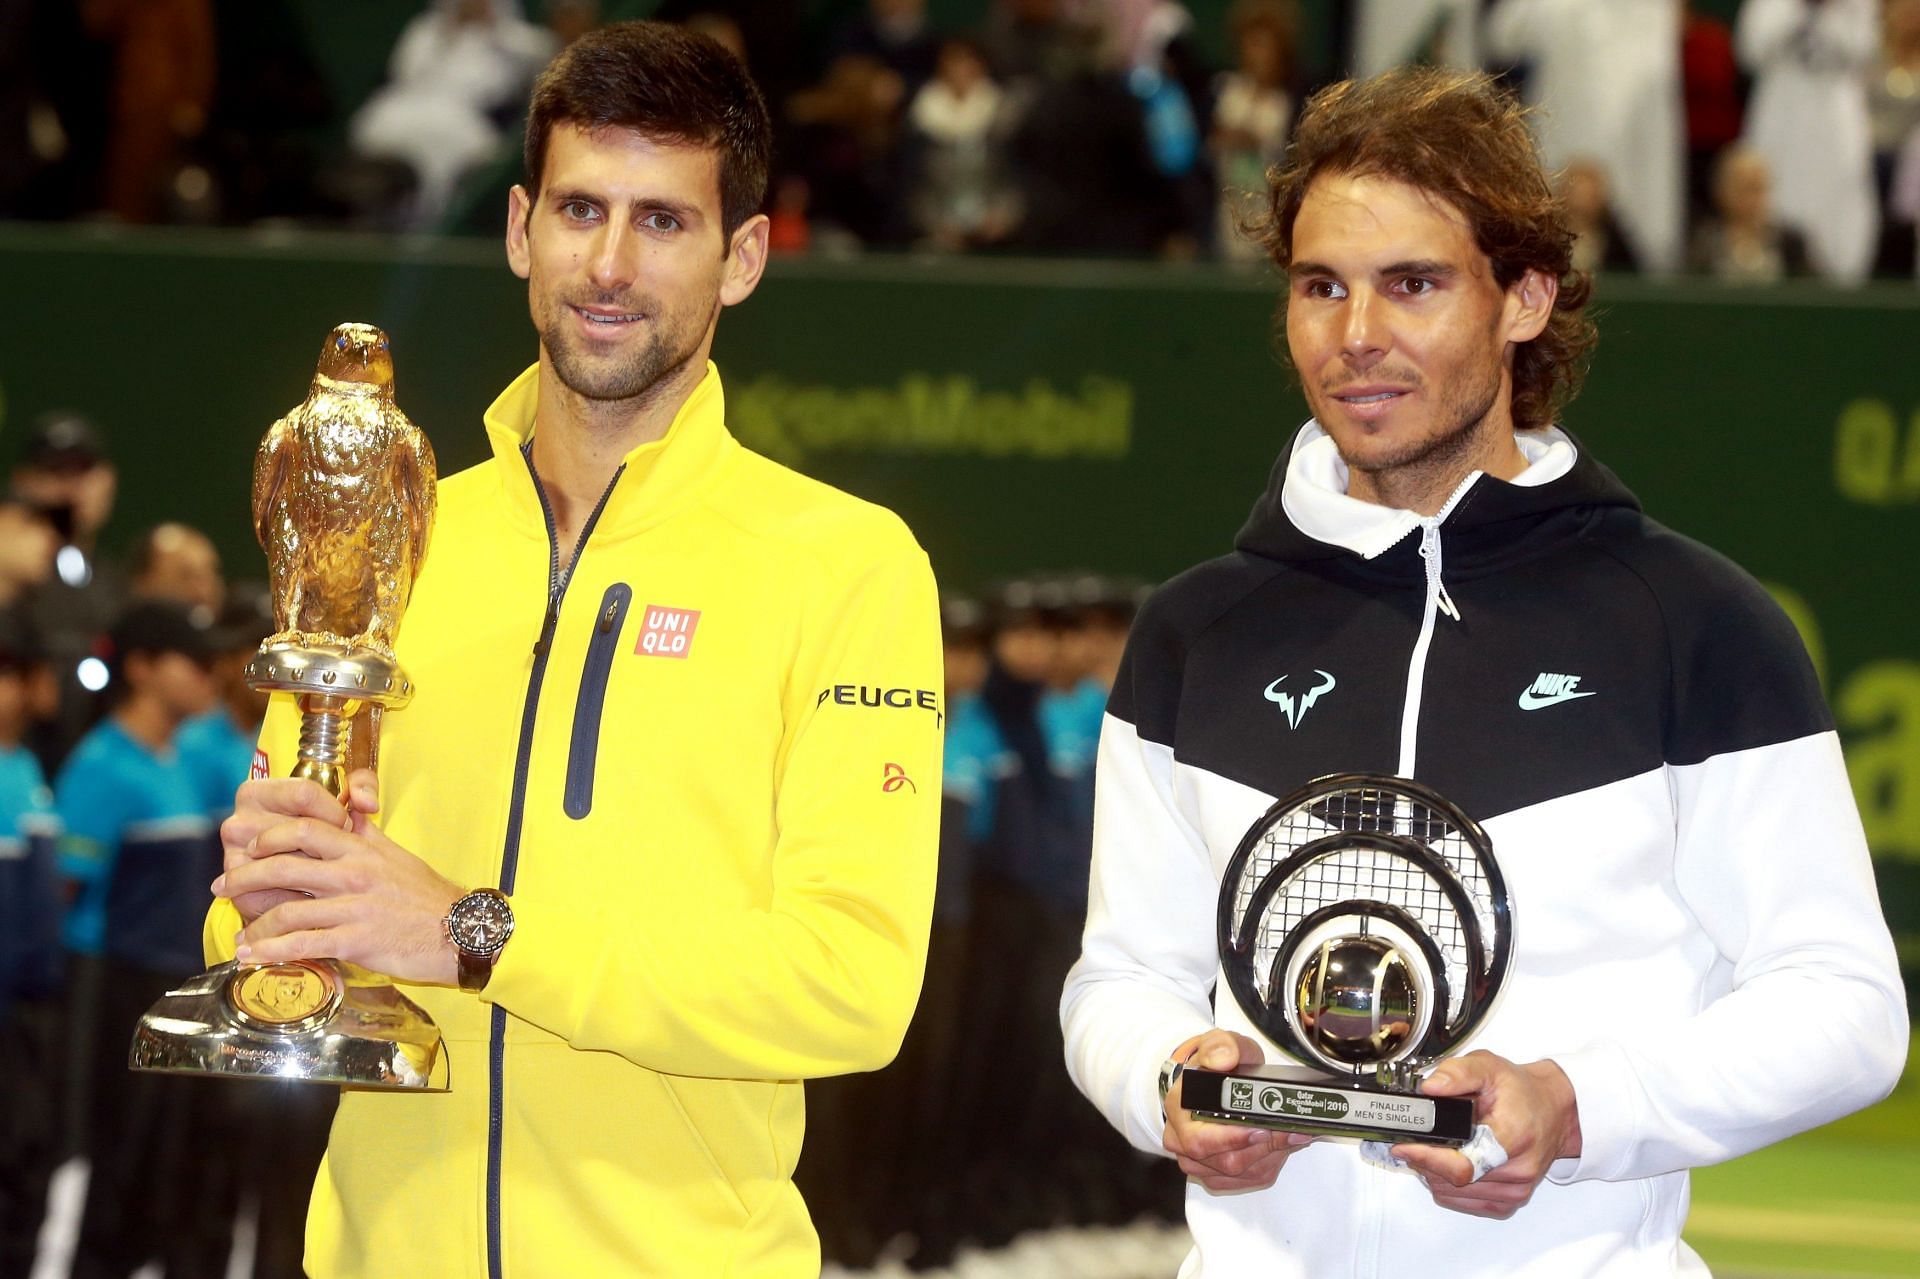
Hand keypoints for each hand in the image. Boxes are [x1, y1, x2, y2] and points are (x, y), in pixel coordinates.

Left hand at [213, 768, 464, 985]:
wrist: (459, 931)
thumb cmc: (426, 894)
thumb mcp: (395, 854)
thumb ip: (364, 834)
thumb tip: (346, 809)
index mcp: (361, 849)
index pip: (306, 828)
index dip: (270, 835)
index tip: (251, 847)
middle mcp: (353, 873)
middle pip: (284, 865)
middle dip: (245, 876)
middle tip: (223, 885)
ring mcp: (354, 907)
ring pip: (288, 910)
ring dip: (254, 924)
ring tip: (238, 935)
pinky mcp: (356, 941)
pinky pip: (304, 945)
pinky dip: (271, 952)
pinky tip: (254, 957)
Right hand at [219, 773, 378, 923]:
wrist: (305, 883)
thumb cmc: (324, 835)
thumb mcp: (345, 800)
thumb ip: (363, 784)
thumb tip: (368, 803)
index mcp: (256, 793)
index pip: (304, 793)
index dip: (334, 810)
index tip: (345, 824)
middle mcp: (238, 824)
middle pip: (297, 830)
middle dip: (330, 844)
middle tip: (341, 852)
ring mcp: (236, 860)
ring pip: (292, 863)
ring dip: (321, 871)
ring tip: (331, 871)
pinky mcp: (242, 892)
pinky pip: (285, 894)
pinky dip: (309, 895)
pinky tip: (320, 892)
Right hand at [1162, 1030, 1314, 1192]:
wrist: (1213, 1079)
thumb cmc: (1214, 1067)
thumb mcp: (1219, 1044)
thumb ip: (1221, 1046)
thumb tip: (1224, 1059)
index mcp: (1178, 1108)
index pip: (1199, 1140)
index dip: (1234, 1139)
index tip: (1262, 1129)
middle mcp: (1181, 1140)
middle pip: (1227, 1161)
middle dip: (1265, 1146)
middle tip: (1291, 1130)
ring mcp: (1198, 1162)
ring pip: (1242, 1173)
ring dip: (1271, 1155)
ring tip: (1290, 1133)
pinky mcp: (1216, 1175)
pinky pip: (1249, 1179)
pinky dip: (1270, 1162)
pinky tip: (1279, 1144)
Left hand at [1390, 1051, 1581, 1218]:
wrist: (1553, 1111)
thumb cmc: (1523, 1092)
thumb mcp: (1489, 1066)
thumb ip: (1458, 1073)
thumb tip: (1430, 1088)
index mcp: (1514, 1136)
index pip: (1465, 1164)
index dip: (1429, 1157)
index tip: (1404, 1147)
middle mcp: (1517, 1169)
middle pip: (1454, 1180)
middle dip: (1425, 1160)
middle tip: (1411, 1140)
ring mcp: (1515, 1190)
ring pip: (1454, 1193)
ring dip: (1434, 1173)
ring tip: (1431, 1148)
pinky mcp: (1509, 1202)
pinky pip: (1464, 1202)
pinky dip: (1449, 1186)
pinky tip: (1448, 1163)